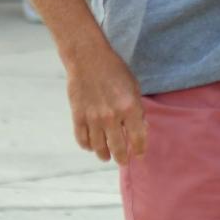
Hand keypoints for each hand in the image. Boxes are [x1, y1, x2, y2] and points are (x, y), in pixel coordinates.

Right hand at [64, 38, 146, 164]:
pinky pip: (82, 140)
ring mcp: (93, 118)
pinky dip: (87, 146)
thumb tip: (141, 130)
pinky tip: (91, 146)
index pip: (137, 139)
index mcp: (130, 108)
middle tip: (123, 161)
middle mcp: (112, 117)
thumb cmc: (115, 70)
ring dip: (104, 155)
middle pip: (117, 148)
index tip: (138, 154)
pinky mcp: (78, 117)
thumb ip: (137, 110)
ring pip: (99, 148)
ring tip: (106, 156)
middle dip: (122, 158)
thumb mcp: (134, 87)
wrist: (88, 58)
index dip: (139, 150)